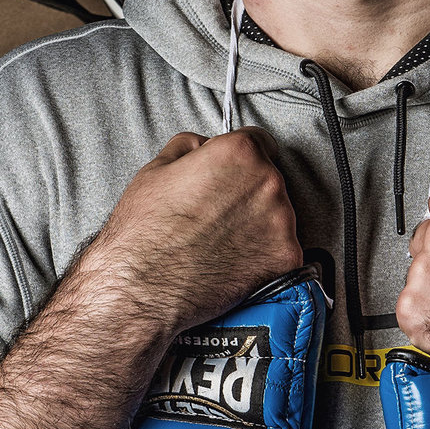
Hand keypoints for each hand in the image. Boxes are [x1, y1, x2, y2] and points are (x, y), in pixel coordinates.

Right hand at [73, 130, 302, 333]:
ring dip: (257, 222)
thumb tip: (203, 145)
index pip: (259, 141)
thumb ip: (189, 146)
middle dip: (247, 191)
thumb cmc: (145, 232)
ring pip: (277, 214)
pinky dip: (263, 254)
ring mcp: (281, 222)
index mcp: (239, 153)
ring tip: (220, 239)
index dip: (241, 158)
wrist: (143, 287)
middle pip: (268, 178)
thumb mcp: (155, 169)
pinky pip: (281, 249)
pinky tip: (233, 259)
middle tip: (216, 213)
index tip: (233, 172)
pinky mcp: (285, 257)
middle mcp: (268, 182)